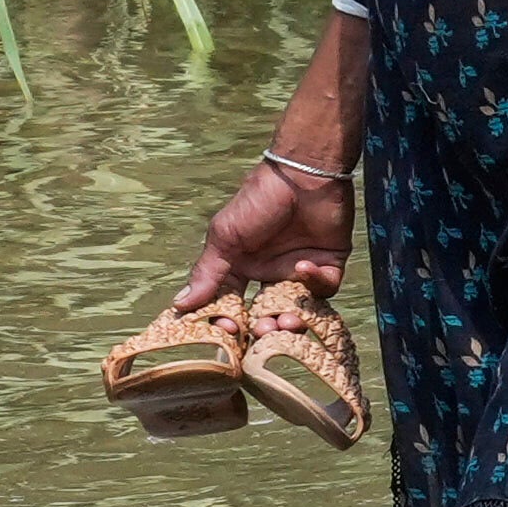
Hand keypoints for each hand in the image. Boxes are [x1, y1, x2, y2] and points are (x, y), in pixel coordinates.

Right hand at [179, 9, 368, 313]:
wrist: (301, 175)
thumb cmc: (258, 201)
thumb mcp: (225, 236)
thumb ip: (207, 273)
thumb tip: (179, 305)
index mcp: (242, 268)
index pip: (233, 305)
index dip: (230, 322)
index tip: (228, 331)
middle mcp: (271, 273)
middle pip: (267, 315)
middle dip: (264, 328)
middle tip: (263, 331)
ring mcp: (299, 271)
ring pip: (297, 310)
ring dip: (290, 319)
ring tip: (285, 321)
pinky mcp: (328, 265)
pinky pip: (325, 289)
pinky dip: (316, 284)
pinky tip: (304, 267)